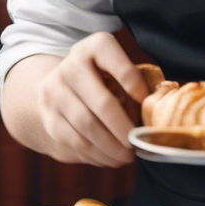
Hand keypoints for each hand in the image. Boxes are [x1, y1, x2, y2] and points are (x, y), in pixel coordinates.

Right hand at [36, 32, 150, 166]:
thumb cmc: (101, 76)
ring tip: (126, 156)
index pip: (117, 63)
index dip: (135, 85)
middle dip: (124, 129)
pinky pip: (74, 141)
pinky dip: (95, 154)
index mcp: (94, 47)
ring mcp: (55, 92)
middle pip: (102, 103)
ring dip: (110, 147)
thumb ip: (135, 81)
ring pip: (86, 127)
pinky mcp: (49, 117)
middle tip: (137, 143)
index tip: (147, 104)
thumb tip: (156, 106)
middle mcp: (70, 66)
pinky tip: (109, 158)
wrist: (58, 83)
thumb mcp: (115, 66)